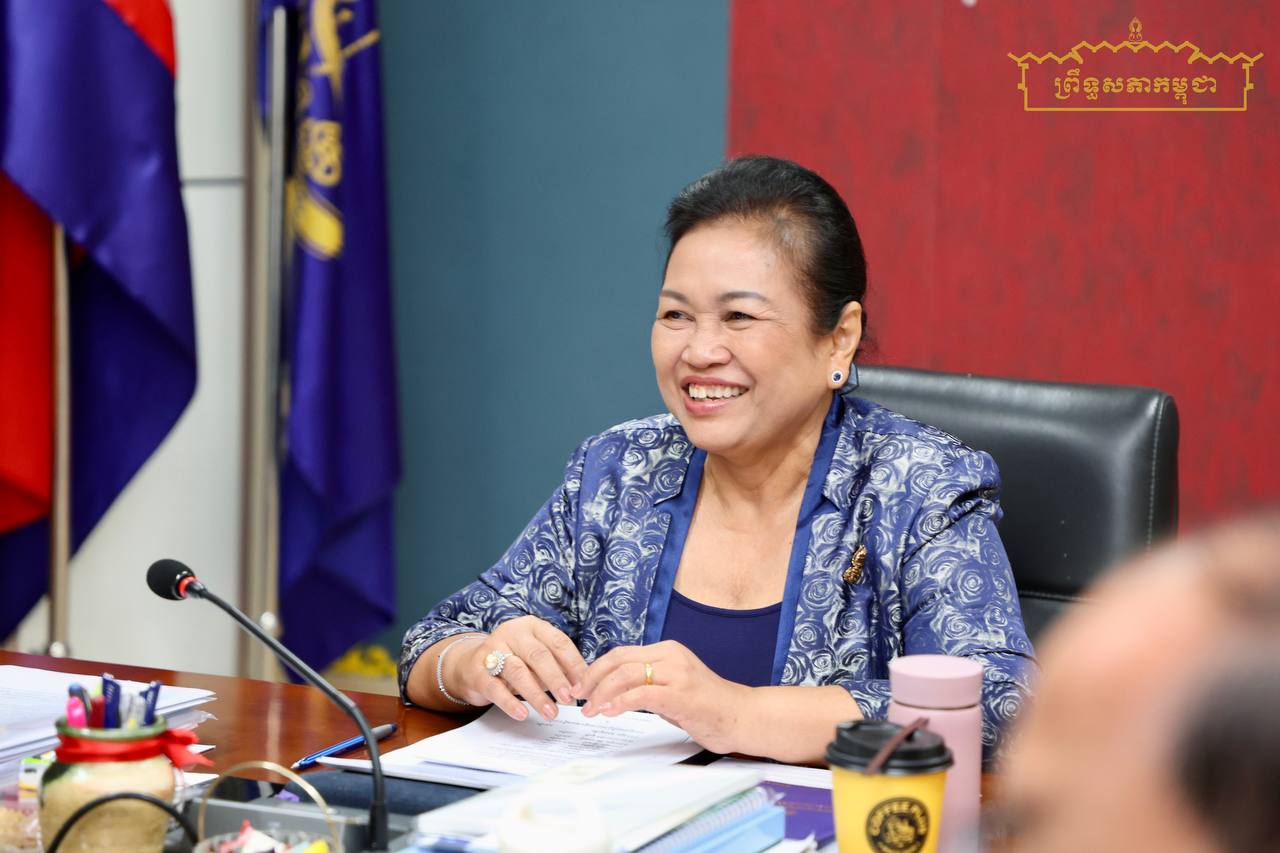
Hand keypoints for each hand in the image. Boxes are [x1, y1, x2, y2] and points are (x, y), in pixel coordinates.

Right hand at [452, 616, 587, 721]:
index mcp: (533, 626)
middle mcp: (513, 633)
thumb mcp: (535, 660)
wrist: (469, 664)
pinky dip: (510, 702)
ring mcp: (493, 649)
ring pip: (518, 671)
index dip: (574, 665)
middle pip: (539, 655)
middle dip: (556, 678)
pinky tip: (522, 713)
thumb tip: (579, 689)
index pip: (559, 642)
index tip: (584, 686)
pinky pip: (495, 687)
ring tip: (551, 712)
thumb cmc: (513, 661)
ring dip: (537, 694)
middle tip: (569, 699)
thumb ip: (556, 668)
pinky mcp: (477, 669)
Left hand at [574, 640, 750, 753]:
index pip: (622, 654)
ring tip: (590, 710)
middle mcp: (671, 656)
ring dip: (601, 693)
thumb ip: (648, 684)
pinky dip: (620, 702)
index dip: (596, 670)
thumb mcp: (673, 688)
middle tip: (578, 698)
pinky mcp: (682, 695)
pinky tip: (609, 712)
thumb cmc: (708, 707)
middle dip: (592, 679)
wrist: (743, 717)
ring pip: (626, 675)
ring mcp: (677, 674)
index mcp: (668, 651)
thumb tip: (615, 693)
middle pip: (618, 660)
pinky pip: (642, 694)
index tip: (581, 688)